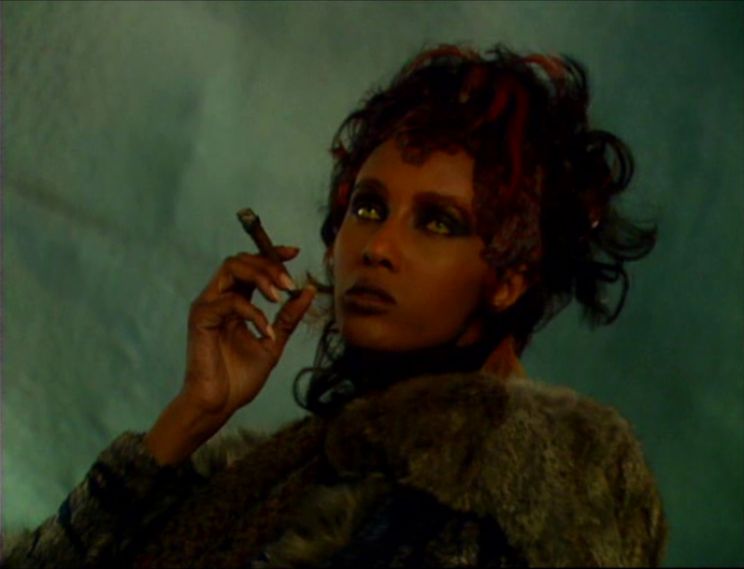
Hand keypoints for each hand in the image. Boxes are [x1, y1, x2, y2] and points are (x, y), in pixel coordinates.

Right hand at [145, 246, 315, 464]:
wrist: (219, 404)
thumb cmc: (240, 378)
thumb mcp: (273, 342)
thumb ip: (288, 317)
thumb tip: (308, 291)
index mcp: (234, 302)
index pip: (250, 265)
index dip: (272, 254)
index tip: (295, 253)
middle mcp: (218, 298)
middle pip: (241, 259)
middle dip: (269, 265)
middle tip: (289, 283)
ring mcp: (207, 306)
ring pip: (232, 268)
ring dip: (260, 276)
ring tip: (280, 296)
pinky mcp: (200, 318)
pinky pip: (230, 301)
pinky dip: (254, 312)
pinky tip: (266, 331)